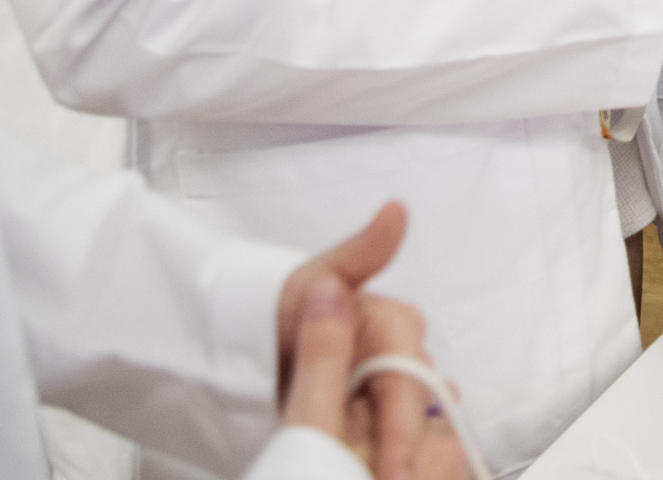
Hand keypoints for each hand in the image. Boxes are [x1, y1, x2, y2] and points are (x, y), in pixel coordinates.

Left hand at [276, 204, 449, 479]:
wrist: (244, 347)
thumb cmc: (281, 311)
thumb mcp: (314, 281)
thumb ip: (360, 253)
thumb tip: (396, 210)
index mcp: (395, 324)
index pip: (410, 375)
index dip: (403, 422)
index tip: (391, 464)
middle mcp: (400, 356)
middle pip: (417, 406)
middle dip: (401, 444)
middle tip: (381, 479)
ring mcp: (386, 391)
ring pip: (417, 427)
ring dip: (398, 450)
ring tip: (371, 473)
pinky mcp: (374, 418)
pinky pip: (397, 443)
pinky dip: (387, 456)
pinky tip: (367, 468)